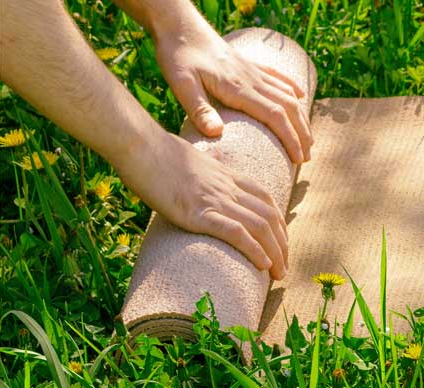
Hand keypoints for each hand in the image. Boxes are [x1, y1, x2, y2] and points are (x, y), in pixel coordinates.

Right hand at [118, 131, 288, 279]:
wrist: (140, 145)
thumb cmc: (156, 153)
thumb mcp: (190, 160)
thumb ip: (205, 171)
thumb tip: (205, 175)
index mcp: (227, 175)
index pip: (267, 200)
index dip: (278, 224)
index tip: (281, 243)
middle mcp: (228, 187)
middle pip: (269, 217)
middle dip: (282, 245)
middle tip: (284, 267)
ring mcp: (215, 199)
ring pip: (259, 227)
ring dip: (275, 253)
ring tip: (279, 274)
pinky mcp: (199, 212)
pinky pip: (236, 232)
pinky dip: (254, 250)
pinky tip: (263, 265)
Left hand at [154, 24, 311, 162]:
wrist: (180, 26)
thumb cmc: (178, 57)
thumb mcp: (181, 85)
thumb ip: (199, 110)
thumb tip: (216, 134)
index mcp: (238, 88)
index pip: (275, 116)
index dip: (290, 138)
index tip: (298, 158)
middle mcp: (252, 79)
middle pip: (289, 108)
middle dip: (302, 133)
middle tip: (307, 157)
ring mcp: (253, 71)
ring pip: (288, 94)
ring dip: (301, 117)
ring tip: (307, 137)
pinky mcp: (250, 64)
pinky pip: (278, 77)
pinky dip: (293, 88)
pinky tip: (301, 97)